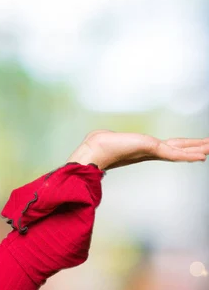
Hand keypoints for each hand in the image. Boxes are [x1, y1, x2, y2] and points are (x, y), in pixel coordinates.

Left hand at [67, 130, 208, 170]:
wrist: (95, 150)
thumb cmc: (100, 144)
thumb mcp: (113, 138)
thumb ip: (114, 139)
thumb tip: (103, 137)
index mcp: (146, 148)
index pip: (171, 147)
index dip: (185, 148)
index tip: (199, 148)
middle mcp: (152, 151)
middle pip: (180, 149)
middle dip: (197, 148)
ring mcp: (152, 152)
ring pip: (181, 151)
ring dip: (198, 150)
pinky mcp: (151, 149)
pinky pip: (174, 153)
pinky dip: (188, 155)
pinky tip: (201, 156)